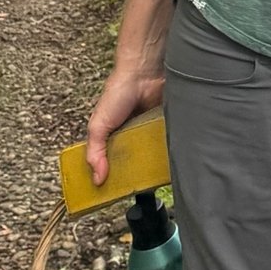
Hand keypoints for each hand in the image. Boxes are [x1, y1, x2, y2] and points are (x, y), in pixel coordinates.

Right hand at [85, 65, 165, 184]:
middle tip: (142, 189)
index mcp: (113, 138)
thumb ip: (95, 151)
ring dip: (156, 165)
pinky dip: (171, 151)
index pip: (113, 164)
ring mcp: (151, 133)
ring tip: (160, 180)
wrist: (144, 74)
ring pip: (154, 156)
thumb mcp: (98, 126)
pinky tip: (175, 162)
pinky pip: (169, 144)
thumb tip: (98, 178)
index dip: (115, 178)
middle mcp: (133, 137)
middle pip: (136, 163)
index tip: (116, 194)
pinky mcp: (167, 128)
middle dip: (138, 175)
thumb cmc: (117, 94)